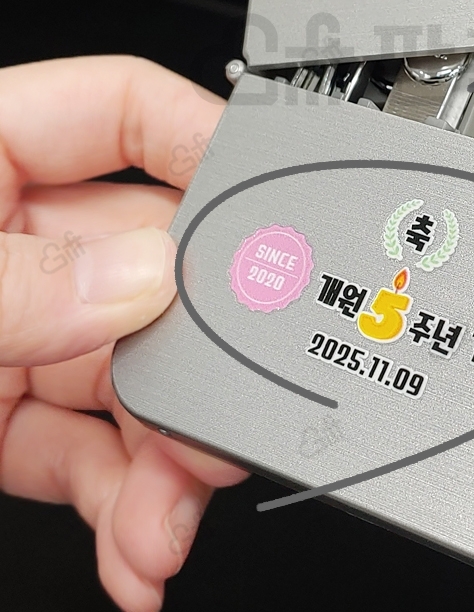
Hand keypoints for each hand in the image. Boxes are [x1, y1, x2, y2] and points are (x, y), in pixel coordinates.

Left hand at [0, 56, 246, 611]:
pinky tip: (135, 542)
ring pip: (127, 372)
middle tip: (214, 417)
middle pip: (148, 267)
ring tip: (166, 517)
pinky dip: (119, 499)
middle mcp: (3, 236)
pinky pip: (83, 444)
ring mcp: (7, 328)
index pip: (123, 115)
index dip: (204, 147)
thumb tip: (137, 278)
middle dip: (192, 354)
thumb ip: (7, 282)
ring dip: (161, 454)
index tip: (262, 208)